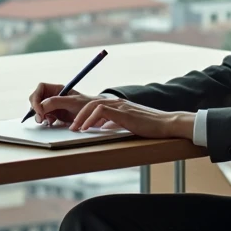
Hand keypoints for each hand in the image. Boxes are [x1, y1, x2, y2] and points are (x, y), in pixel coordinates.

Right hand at [28, 82, 100, 125]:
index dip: (37, 97)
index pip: (41, 88)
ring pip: (38, 109)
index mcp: (57, 89)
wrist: (95, 115)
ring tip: (46, 121)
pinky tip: (51, 123)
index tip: (40, 109)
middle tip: (40, 118)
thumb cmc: (86, 105)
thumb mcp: (71, 102)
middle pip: (36, 98)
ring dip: (39, 115)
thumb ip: (55, 102)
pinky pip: (44, 116)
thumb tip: (41, 107)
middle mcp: (53, 96)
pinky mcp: (55, 115)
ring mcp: (53, 106)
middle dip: (35, 107)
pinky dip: (44, 120)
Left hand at [69, 97, 193, 140]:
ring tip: (73, 129)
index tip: (69, 121)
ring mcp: (119, 105)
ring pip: (91, 105)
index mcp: (115, 104)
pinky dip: (90, 120)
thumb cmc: (148, 126)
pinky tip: (85, 129)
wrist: (165, 124)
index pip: (91, 103)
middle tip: (65, 125)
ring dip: (79, 118)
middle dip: (72, 112)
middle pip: (87, 101)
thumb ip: (114, 122)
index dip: (78, 111)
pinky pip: (101, 111)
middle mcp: (115, 101)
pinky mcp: (123, 112)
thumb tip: (102, 127)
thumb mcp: (127, 123)